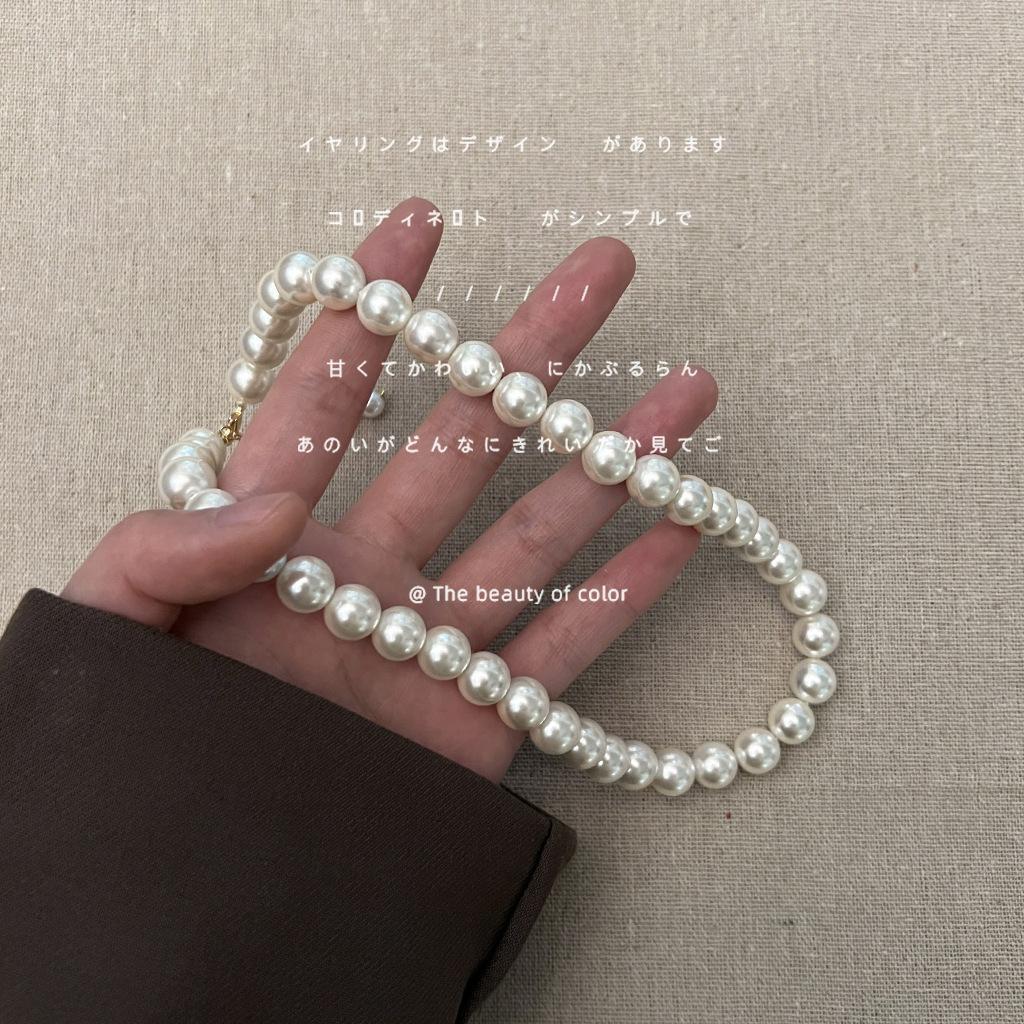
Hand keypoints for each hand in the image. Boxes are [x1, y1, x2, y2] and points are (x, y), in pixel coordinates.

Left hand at [63, 197, 717, 781]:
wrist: (188, 902)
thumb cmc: (133, 759)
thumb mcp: (113, 635)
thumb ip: (166, 550)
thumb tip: (271, 498)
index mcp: (269, 546)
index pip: (323, 398)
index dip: (370, 307)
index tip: (417, 225)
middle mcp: (362, 581)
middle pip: (463, 442)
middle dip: (533, 351)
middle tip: (600, 272)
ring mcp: (425, 651)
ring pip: (538, 537)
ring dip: (616, 464)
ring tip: (684, 394)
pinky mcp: (471, 730)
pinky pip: (562, 653)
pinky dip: (626, 594)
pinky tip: (682, 528)